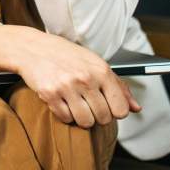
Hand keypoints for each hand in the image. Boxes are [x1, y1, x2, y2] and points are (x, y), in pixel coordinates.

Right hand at [7, 27, 141, 127]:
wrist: (32, 47)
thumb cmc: (66, 55)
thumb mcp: (95, 63)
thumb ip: (119, 86)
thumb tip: (137, 108)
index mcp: (101, 70)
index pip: (121, 109)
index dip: (114, 111)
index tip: (106, 105)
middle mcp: (86, 78)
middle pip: (103, 118)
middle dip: (97, 115)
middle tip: (87, 103)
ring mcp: (67, 86)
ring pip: (85, 122)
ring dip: (81, 117)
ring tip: (75, 104)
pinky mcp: (49, 93)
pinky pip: (65, 118)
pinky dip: (64, 114)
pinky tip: (61, 101)